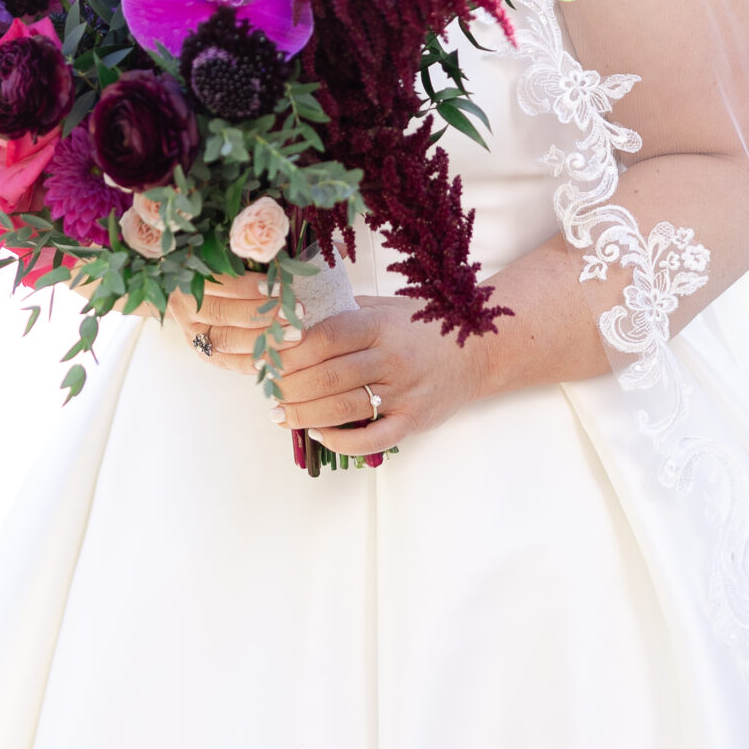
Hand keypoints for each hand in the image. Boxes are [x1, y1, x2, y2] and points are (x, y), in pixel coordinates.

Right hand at [167, 272, 298, 355]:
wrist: (194, 297)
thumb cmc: (219, 271)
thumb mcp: (227, 260)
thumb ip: (244, 261)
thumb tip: (275, 260)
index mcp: (188, 280)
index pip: (220, 284)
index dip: (249, 287)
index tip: (279, 287)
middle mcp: (186, 311)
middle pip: (223, 315)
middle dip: (262, 314)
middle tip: (295, 312)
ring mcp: (193, 336)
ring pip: (227, 341)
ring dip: (264, 339)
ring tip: (295, 333)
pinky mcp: (205, 356)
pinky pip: (230, 362)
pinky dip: (254, 362)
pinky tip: (278, 358)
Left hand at [222, 294, 492, 453]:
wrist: (479, 351)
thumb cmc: (424, 327)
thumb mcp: (386, 308)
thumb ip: (345, 312)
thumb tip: (292, 319)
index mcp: (382, 325)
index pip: (324, 337)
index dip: (290, 350)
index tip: (269, 357)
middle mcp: (392, 358)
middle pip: (326, 376)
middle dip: (288, 385)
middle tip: (269, 389)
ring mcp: (404, 393)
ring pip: (342, 408)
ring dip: (303, 413)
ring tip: (281, 413)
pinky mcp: (413, 421)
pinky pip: (370, 440)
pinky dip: (339, 441)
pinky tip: (317, 433)